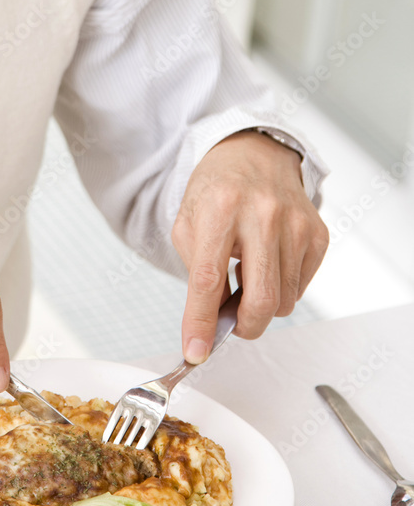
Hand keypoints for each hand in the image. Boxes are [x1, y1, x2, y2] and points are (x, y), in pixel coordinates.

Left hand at [171, 130, 327, 362]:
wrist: (254, 154)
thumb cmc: (217, 190)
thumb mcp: (188, 222)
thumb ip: (196, 272)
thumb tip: (210, 324)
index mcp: (221, 207)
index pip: (209, 278)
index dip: (201, 321)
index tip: (196, 351)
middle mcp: (263, 213)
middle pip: (261, 299)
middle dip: (243, 327)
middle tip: (230, 322)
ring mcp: (296, 223)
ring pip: (284, 300)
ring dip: (261, 303)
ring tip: (246, 273)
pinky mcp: (318, 234)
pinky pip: (301, 287)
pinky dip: (281, 287)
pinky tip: (267, 261)